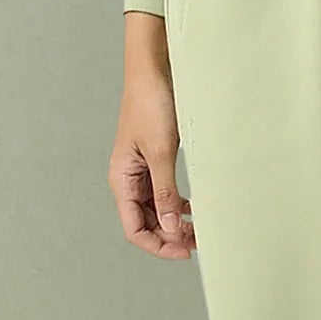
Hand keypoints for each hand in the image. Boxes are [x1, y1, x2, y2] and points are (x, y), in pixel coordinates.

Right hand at [110, 10, 196, 256]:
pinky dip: (176, 203)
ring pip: (155, 208)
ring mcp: (140, 168)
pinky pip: (162, 191)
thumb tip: (171, 228)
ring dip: (173, 222)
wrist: (153, 68)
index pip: (134, 229)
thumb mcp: (161, 152)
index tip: (185, 251)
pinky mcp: (153, 157)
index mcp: (122, 179)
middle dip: (168, 237)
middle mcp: (128, 178)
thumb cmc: (152, 103)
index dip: (158, 245)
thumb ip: (166, 192)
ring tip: (198, 230)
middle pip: (145, 222)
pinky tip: (193, 207)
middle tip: (198, 243)